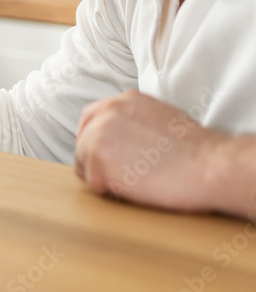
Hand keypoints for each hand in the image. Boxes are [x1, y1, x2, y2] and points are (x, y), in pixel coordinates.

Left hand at [75, 90, 228, 211]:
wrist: (209, 165)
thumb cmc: (195, 150)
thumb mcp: (159, 117)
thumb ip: (133, 120)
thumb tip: (121, 137)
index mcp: (122, 100)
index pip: (91, 119)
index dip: (96, 141)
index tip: (105, 156)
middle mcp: (105, 112)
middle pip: (83, 141)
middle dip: (94, 159)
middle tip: (117, 176)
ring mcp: (98, 134)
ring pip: (85, 164)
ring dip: (104, 177)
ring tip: (135, 183)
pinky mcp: (97, 160)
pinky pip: (94, 184)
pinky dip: (110, 192)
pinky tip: (136, 189)